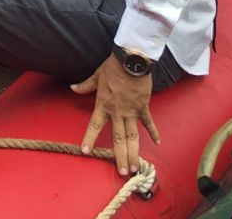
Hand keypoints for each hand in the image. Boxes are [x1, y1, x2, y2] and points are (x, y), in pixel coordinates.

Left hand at [71, 55, 159, 175]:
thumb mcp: (96, 76)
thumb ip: (85, 86)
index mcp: (103, 105)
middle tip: (121, 172)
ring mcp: (131, 111)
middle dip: (120, 156)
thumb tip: (73, 88)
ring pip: (133, 136)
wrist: (131, 60)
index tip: (85, 151)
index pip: (94, 125)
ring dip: (134, 152)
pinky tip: (158, 143)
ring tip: (135, 167)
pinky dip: (153, 132)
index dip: (89, 138)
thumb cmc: (112, 67)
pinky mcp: (143, 106)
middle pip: (118, 138)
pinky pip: (148, 122)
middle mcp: (117, 112)